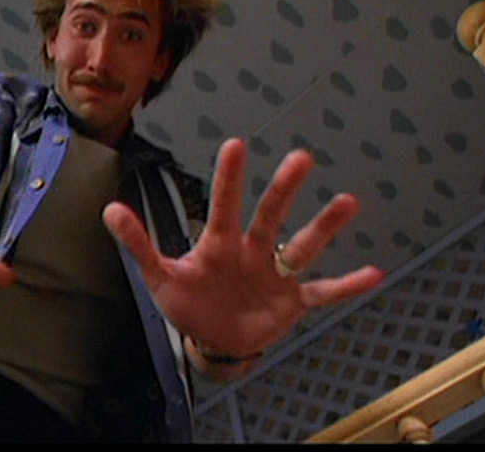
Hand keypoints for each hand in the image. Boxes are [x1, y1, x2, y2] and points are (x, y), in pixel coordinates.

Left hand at [103, 140, 382, 367]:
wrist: (214, 340)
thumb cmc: (189, 304)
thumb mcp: (159, 278)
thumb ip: (139, 245)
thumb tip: (109, 209)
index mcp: (220, 243)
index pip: (225, 205)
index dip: (229, 178)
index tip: (235, 144)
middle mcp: (253, 251)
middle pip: (270, 216)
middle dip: (284, 190)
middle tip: (301, 158)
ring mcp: (276, 276)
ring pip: (302, 247)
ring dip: (324, 227)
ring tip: (347, 202)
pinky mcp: (293, 303)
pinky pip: (325, 292)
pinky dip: (348, 286)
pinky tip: (375, 273)